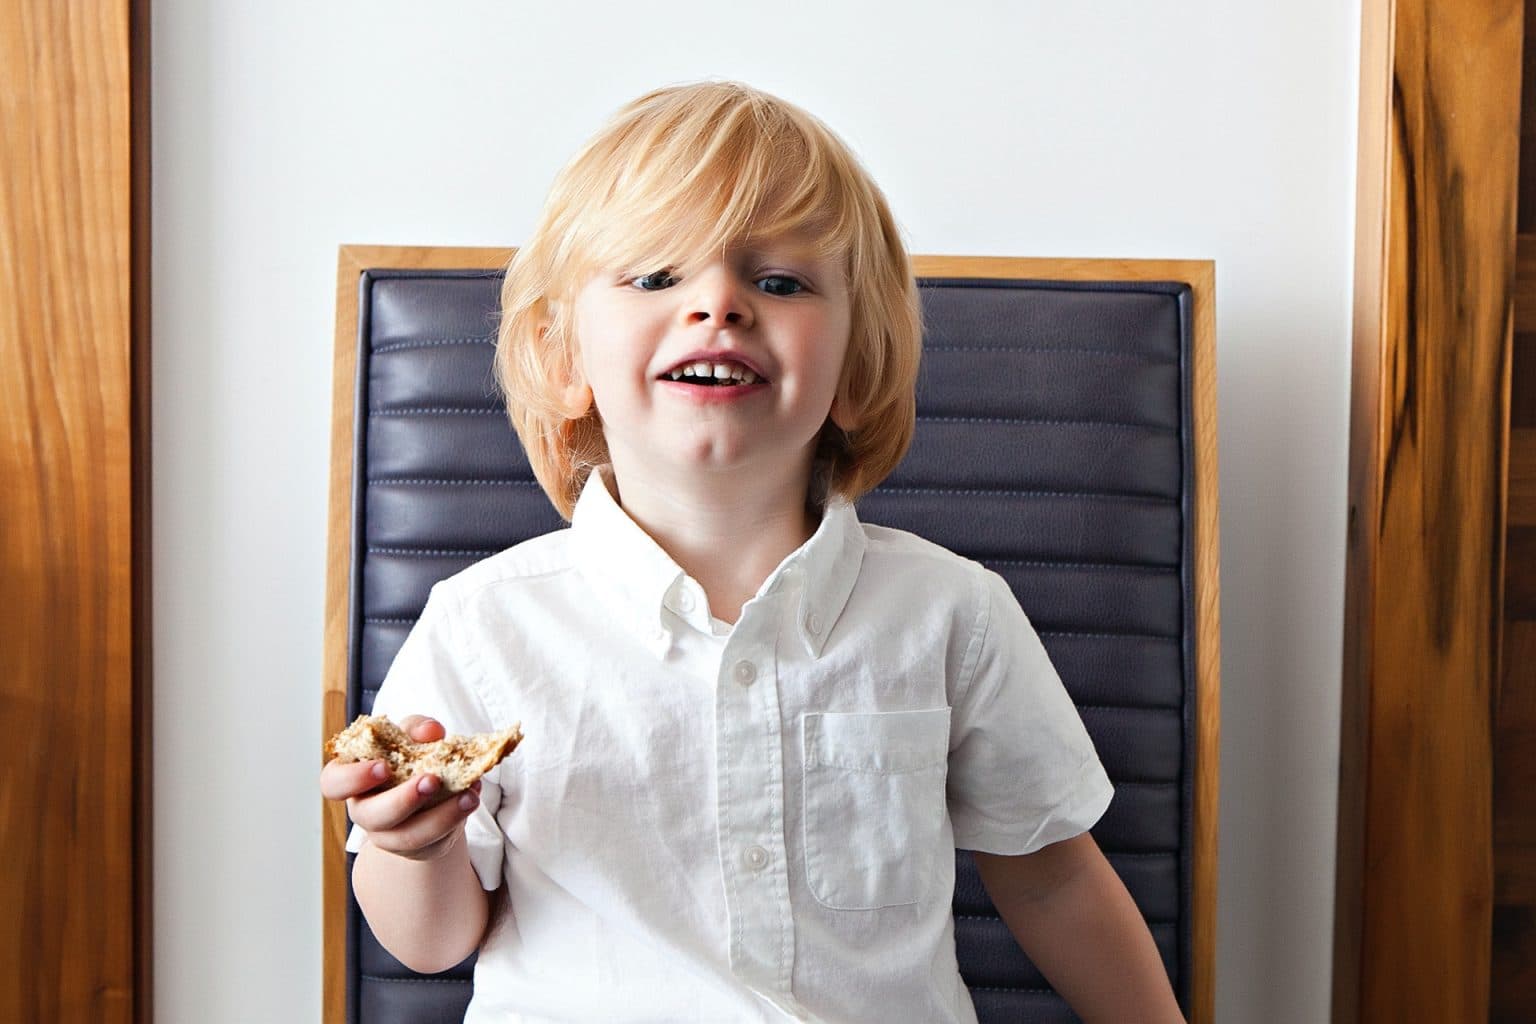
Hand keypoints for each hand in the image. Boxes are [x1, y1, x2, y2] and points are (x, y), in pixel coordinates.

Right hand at [320, 715, 480, 861]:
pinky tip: (471, 798)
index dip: (353, 778)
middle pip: (371, 815)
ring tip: (469, 796)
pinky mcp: (416, 848)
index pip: (334, 783)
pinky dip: (456, 819)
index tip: (383, 766)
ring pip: (407, 836)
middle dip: (403, 800)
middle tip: (432, 780)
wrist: (430, 793)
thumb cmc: (409, 759)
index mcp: (354, 778)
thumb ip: (417, 728)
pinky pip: (433, 841)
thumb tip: (431, 731)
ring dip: (441, 816)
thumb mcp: (411, 736)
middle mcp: (365, 809)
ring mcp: (388, 835)